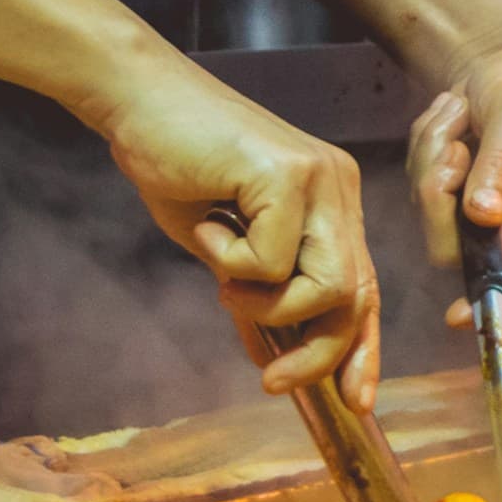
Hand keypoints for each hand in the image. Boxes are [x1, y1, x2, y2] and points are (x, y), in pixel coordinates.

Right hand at [96, 49, 384, 405]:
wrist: (137, 101)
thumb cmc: (174, 165)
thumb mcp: (221, 246)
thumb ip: (253, 292)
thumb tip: (268, 357)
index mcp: (333, 202)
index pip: (364, 286)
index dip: (362, 346)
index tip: (354, 399)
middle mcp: (339, 188)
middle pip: (357, 295)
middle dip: (319, 353)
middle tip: (271, 381)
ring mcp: (320, 178)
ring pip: (326, 286)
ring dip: (266, 306)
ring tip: (222, 280)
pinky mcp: (288, 175)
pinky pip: (269, 261)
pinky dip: (228, 261)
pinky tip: (206, 222)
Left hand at [410, 17, 501, 317]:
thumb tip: (486, 216)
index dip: (497, 296)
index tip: (460, 317)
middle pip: (461, 245)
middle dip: (441, 191)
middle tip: (453, 142)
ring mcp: (484, 209)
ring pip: (433, 214)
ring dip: (433, 158)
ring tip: (457, 115)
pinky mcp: (456, 195)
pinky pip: (420, 187)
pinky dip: (426, 147)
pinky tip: (451, 120)